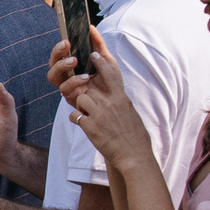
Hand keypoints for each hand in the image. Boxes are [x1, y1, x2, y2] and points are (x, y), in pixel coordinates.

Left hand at [49, 32, 152, 167]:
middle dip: (85, 91)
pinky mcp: (90, 127)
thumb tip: (115, 94)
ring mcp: (100, 114)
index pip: (110, 73)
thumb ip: (120, 101)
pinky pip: (74, 116)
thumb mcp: (130, 112)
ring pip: (80, 99)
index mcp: (121, 98)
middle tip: (86, 94)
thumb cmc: (134, 136)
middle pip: (89, 87)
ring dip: (81, 107)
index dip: (101, 62)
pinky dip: (77, 120)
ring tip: (89, 116)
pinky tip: (85, 126)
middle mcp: (111, 103)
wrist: (133, 156)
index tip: (94, 54)